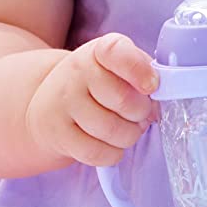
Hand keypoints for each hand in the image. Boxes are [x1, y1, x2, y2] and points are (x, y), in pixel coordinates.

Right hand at [26, 33, 158, 167]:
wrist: (48, 104)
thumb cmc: (95, 86)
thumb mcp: (116, 68)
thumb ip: (142, 76)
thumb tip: (158, 105)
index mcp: (98, 52)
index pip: (117, 52)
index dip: (139, 70)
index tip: (152, 86)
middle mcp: (77, 73)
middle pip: (124, 100)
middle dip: (142, 113)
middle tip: (139, 114)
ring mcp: (64, 104)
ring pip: (112, 130)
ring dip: (130, 136)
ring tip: (127, 129)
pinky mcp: (58, 133)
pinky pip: (97, 153)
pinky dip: (113, 154)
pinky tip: (111, 144)